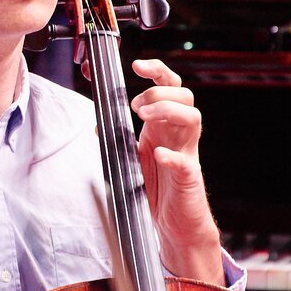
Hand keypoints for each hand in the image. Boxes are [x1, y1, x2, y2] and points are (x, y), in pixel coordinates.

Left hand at [129, 58, 224, 284]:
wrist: (175, 225)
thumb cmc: (156, 190)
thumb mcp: (132, 159)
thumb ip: (118, 141)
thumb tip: (96, 125)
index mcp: (165, 126)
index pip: (169, 87)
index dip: (157, 71)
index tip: (137, 65)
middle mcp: (178, 135)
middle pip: (184, 95)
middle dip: (159, 91)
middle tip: (136, 106)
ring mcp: (186, 154)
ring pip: (193, 118)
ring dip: (168, 110)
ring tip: (144, 117)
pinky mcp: (189, 178)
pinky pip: (185, 162)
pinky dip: (172, 156)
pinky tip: (158, 155)